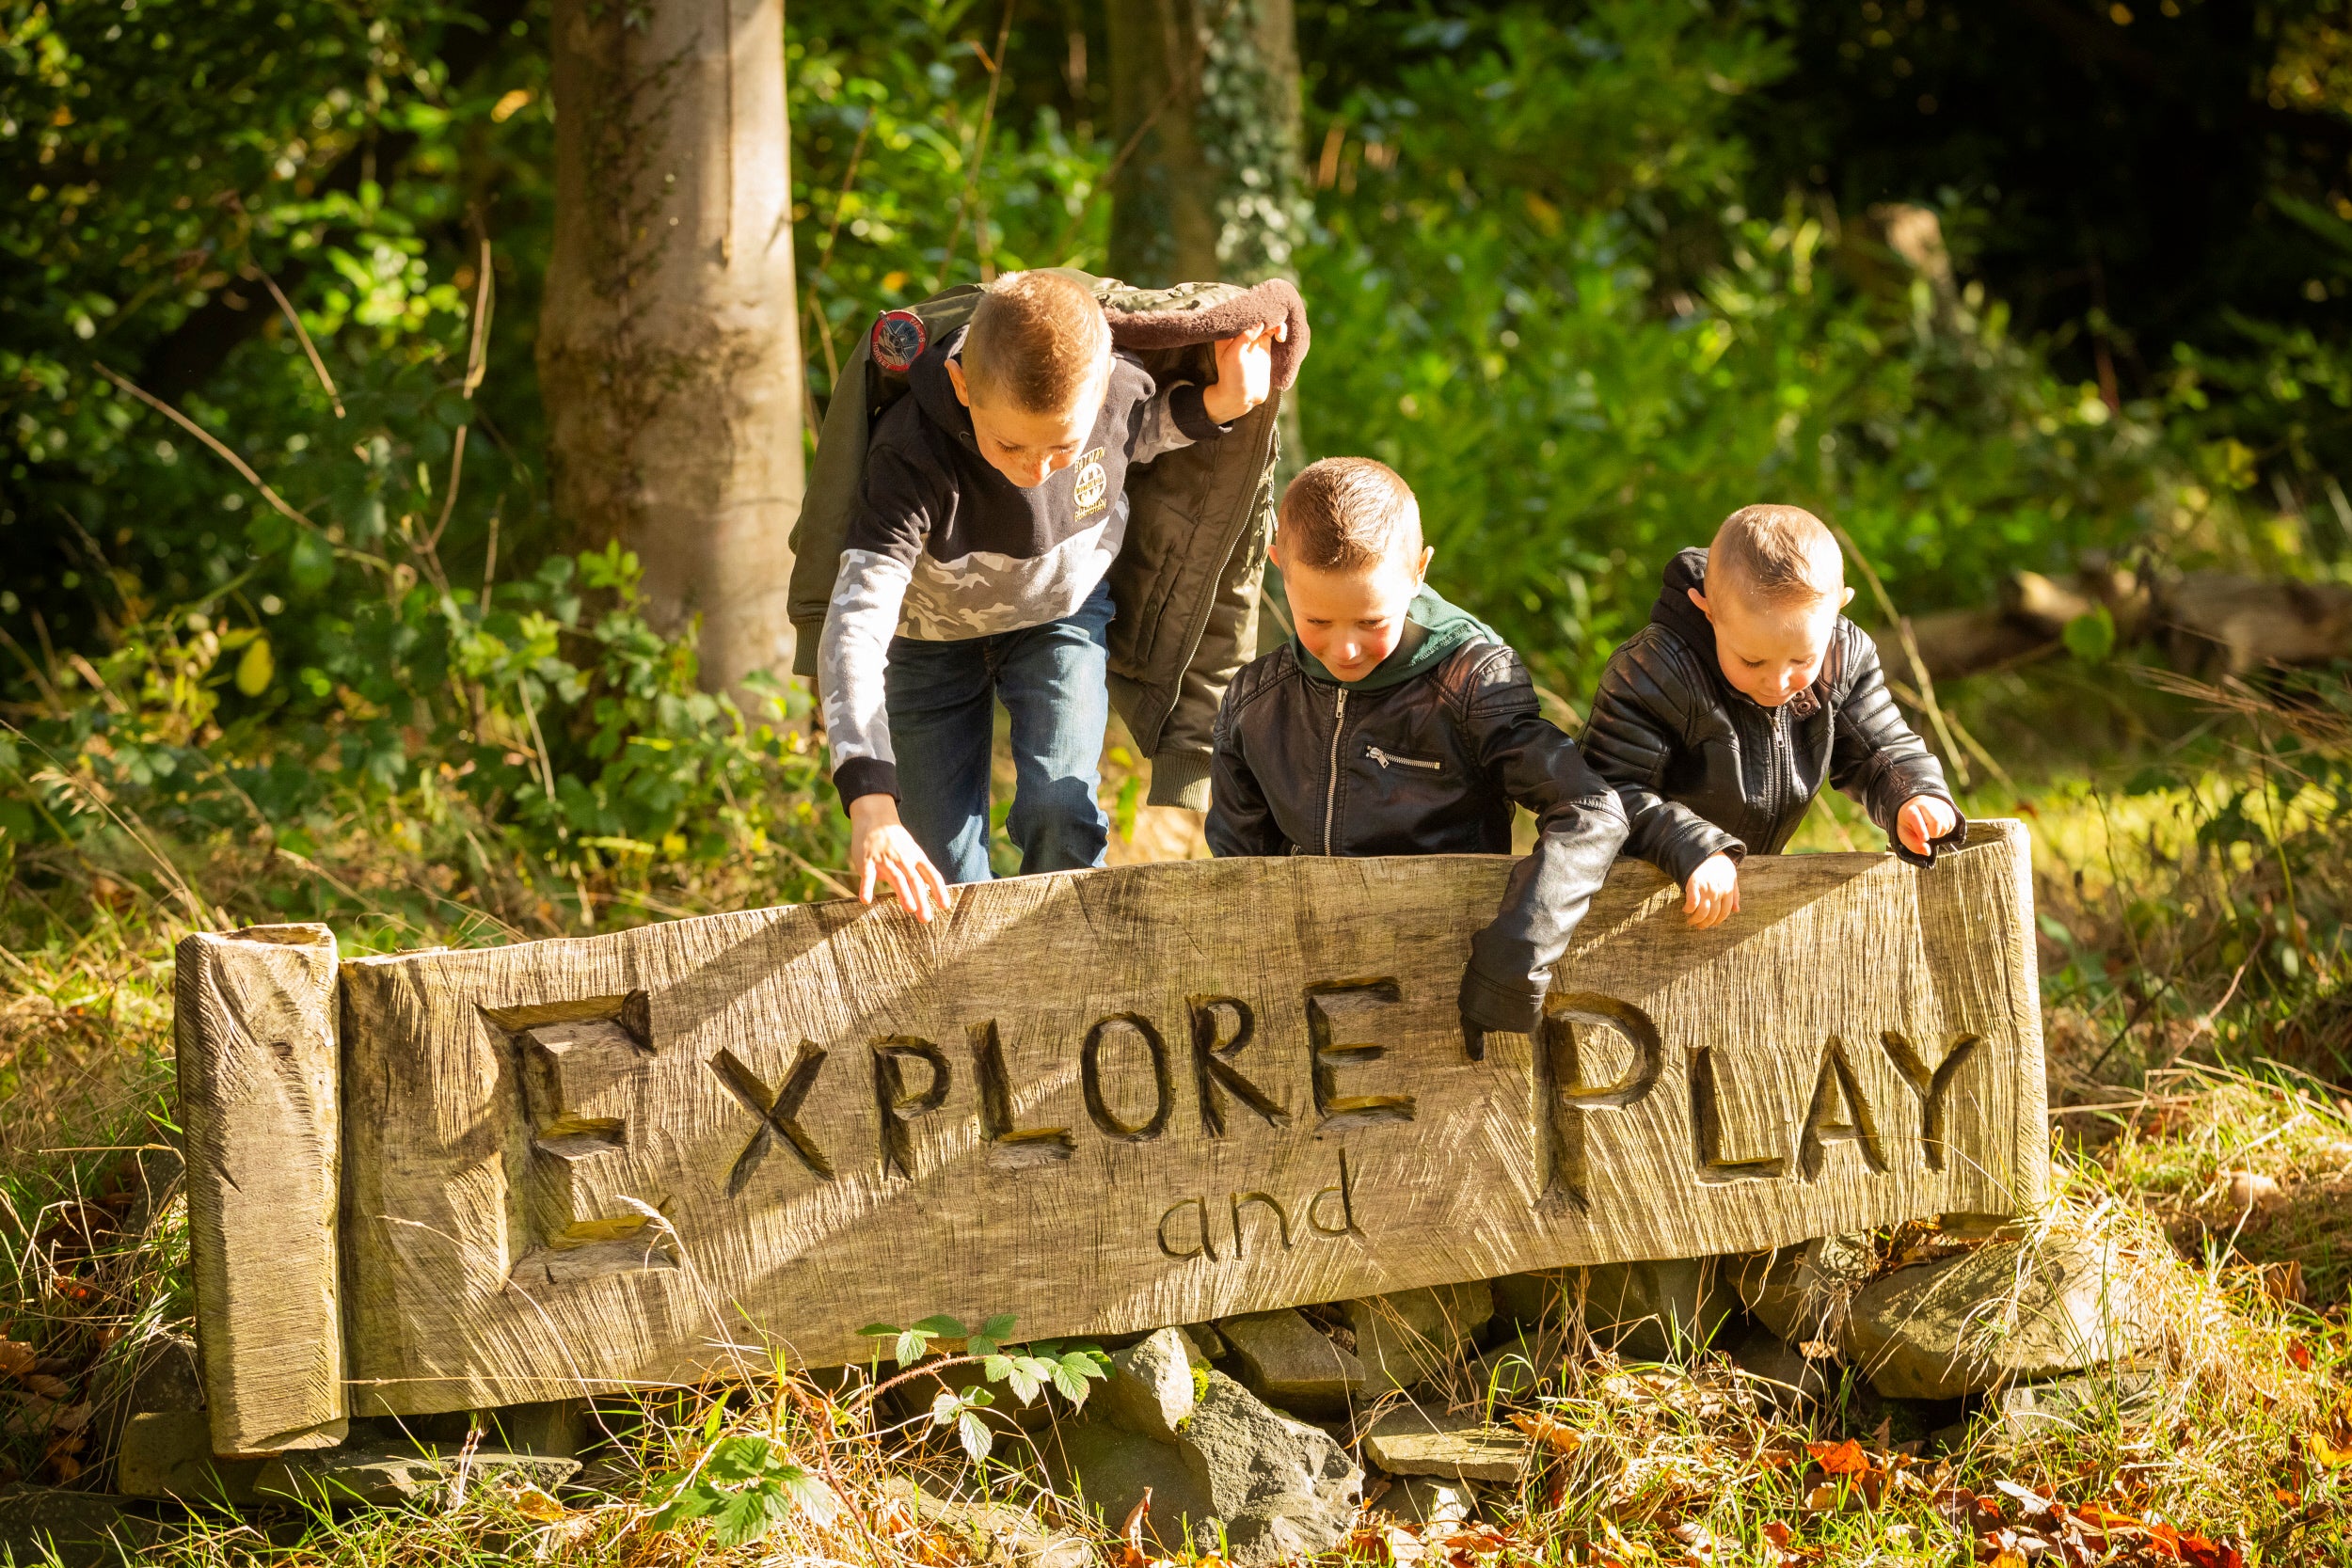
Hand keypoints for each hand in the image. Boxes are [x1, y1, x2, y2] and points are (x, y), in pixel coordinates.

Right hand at [848, 794, 950, 921]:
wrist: (875, 817)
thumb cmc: (896, 840)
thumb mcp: (912, 851)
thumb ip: (919, 870)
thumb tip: (931, 890)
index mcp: (916, 857)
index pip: (931, 875)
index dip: (939, 890)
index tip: (944, 906)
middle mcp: (903, 859)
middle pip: (915, 880)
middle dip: (921, 900)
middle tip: (925, 918)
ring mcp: (885, 859)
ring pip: (896, 878)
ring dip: (903, 894)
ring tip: (909, 909)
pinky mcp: (867, 860)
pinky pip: (867, 875)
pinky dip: (867, 887)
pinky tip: (866, 900)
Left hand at [1202, 318, 1286, 424]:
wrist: (1243, 398)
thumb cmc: (1232, 378)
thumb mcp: (1234, 357)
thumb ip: (1244, 337)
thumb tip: (1259, 322)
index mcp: (1229, 333)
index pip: (1241, 313)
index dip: (1253, 308)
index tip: (1264, 310)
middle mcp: (1241, 332)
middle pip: (1256, 314)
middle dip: (1268, 313)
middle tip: (1276, 321)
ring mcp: (1254, 338)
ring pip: (1268, 320)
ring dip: (1276, 322)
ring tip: (1280, 333)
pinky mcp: (1264, 345)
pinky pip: (1274, 331)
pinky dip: (1280, 330)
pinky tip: (1281, 338)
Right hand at [1683, 852, 1739, 929]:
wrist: (1706, 850)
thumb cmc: (1719, 864)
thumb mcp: (1732, 878)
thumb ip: (1735, 894)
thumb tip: (1736, 910)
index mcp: (1728, 890)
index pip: (1724, 913)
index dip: (1717, 921)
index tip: (1711, 924)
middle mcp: (1718, 891)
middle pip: (1713, 915)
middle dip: (1705, 924)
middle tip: (1699, 926)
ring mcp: (1706, 888)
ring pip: (1702, 912)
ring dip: (1696, 920)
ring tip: (1691, 921)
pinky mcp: (1694, 885)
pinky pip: (1692, 903)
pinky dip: (1688, 909)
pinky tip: (1686, 910)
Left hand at [1897, 794, 1960, 856]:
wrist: (1916, 808)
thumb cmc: (1909, 824)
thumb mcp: (1905, 835)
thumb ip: (1913, 844)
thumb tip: (1927, 852)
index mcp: (1909, 810)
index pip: (1915, 817)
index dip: (1921, 829)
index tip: (1925, 839)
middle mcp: (1923, 804)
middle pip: (1935, 821)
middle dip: (1934, 833)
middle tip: (1930, 835)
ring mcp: (1937, 804)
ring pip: (1946, 823)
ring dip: (1941, 833)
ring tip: (1933, 831)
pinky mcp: (1946, 807)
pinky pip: (1952, 822)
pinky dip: (1947, 829)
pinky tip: (1939, 827)